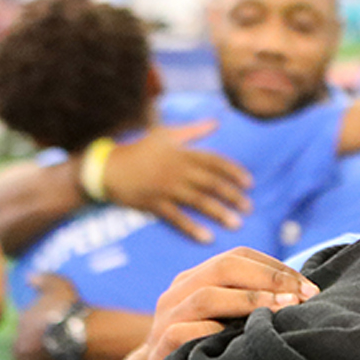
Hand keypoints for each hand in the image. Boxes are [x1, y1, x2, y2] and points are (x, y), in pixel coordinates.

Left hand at [12, 274, 82, 359]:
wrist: (75, 334)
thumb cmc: (66, 308)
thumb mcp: (56, 285)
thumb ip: (43, 279)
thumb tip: (28, 277)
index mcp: (21, 324)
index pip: (28, 328)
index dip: (42, 329)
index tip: (55, 330)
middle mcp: (18, 346)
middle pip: (30, 348)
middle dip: (40, 348)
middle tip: (61, 347)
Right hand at [103, 122, 252, 243]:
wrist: (109, 168)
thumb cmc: (140, 149)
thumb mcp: (165, 133)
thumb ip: (194, 130)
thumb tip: (217, 122)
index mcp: (182, 153)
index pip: (214, 162)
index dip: (234, 172)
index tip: (250, 183)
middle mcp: (177, 171)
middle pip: (210, 183)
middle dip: (232, 195)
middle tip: (249, 207)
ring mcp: (166, 189)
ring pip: (198, 201)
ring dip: (219, 213)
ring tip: (236, 223)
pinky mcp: (155, 205)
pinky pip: (177, 218)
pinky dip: (192, 228)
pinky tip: (208, 238)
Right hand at [144, 248, 317, 359]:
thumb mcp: (228, 325)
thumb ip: (252, 305)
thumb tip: (307, 294)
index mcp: (194, 280)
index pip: (239, 257)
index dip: (277, 268)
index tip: (310, 288)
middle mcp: (176, 294)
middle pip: (224, 266)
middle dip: (270, 278)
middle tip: (304, 296)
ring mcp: (164, 321)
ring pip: (206, 297)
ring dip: (250, 301)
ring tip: (284, 310)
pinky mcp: (158, 350)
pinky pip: (184, 333)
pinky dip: (216, 332)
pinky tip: (244, 342)